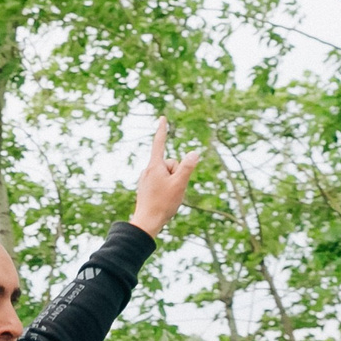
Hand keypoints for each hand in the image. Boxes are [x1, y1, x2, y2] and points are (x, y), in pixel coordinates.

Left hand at [127, 119, 202, 234]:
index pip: (160, 142)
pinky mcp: (146, 188)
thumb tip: (194, 152)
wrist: (146, 222)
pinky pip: (161, 182)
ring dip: (172, 183)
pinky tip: (163, 200)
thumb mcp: (179, 184)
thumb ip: (187, 167)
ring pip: (167, 175)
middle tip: (172, 189)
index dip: (162, 130)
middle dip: (176, 173)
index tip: (162, 118)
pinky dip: (166, 189)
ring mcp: (146, 179)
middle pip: (170, 164)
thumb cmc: (163, 203)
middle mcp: (148, 170)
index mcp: (155, 166)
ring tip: (167, 196)